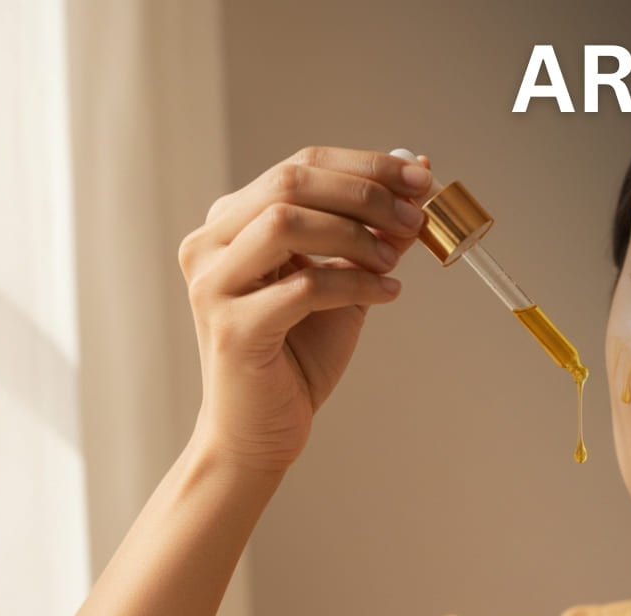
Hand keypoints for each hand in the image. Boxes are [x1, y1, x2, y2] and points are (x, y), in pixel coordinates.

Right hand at [177, 147, 430, 472]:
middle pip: (291, 182)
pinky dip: (354, 284)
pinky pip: (303, 287)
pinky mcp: (232, 327)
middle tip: (415, 215)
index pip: (300, 166)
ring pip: (287, 222)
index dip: (365, 165)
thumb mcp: (341, 288)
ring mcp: (214, 284)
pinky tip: (387, 294)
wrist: (257, 434)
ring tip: (394, 261)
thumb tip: (416, 187)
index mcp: (231, 224)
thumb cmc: (294, 360)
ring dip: (356, 235)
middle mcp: (211, 244)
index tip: (420, 177)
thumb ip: (369, 240)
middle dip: (365, 193)